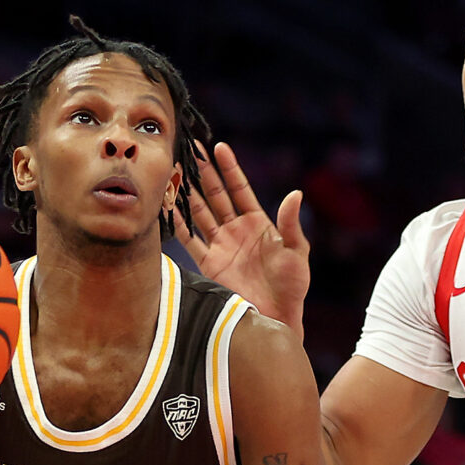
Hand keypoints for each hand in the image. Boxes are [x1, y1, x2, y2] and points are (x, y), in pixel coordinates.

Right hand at [177, 142, 310, 329]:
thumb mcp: (296, 251)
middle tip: (189, 150)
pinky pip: (190, 239)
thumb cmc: (293, 285)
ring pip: (199, 213)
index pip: (239, 188)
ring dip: (187, 193)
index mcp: (258, 222)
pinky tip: (167, 207)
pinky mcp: (209, 263)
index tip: (218, 147)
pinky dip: (177, 224)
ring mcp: (221, 245)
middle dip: (202, 173)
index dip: (229, 168)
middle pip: (215, 195)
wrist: (276, 316)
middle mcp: (236, 230)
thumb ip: (291, 223)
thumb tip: (295, 194)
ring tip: (173, 172)